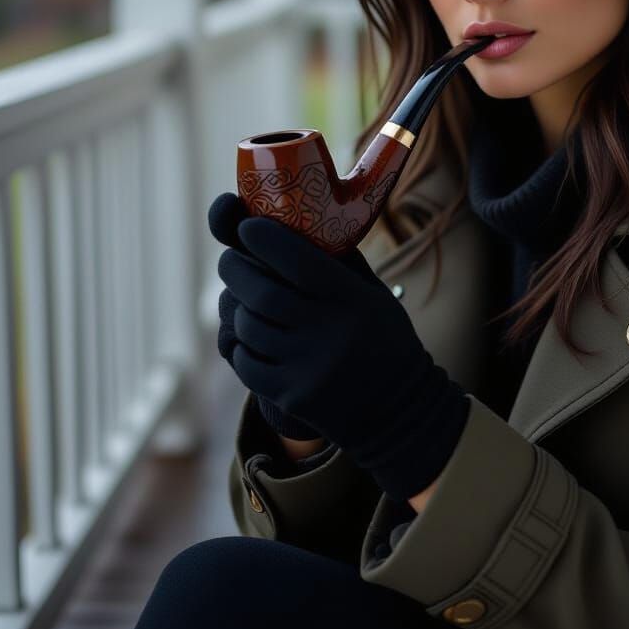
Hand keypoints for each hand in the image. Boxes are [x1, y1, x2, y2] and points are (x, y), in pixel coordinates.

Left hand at [216, 214, 470, 502]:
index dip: (265, 240)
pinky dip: (240, 344)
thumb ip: (338, 262)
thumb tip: (296, 221)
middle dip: (236, 270)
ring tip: (240, 299)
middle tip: (229, 260)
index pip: (297, 261)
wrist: (399, 407)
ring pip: (248, 327)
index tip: (247, 228)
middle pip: (262, 294)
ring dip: (235, 308)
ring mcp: (309, 367)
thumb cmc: (383, 338)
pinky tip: (249, 336)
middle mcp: (329, 332)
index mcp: (351, 299)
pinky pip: (246, 362)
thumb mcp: (373, 294)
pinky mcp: (292, 396)